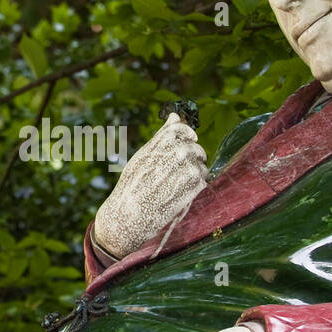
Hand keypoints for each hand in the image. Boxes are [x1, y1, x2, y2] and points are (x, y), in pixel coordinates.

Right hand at [93, 112, 207, 258]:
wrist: (128, 216)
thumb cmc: (132, 186)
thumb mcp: (142, 157)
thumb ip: (161, 136)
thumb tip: (175, 115)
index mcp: (161, 143)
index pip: (182, 129)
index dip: (187, 134)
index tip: (186, 141)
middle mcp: (176, 153)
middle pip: (195, 148)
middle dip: (192, 157)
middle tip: (181, 170)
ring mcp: (188, 170)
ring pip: (201, 165)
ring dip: (195, 173)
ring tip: (178, 184)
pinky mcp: (194, 188)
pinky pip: (203, 180)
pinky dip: (196, 186)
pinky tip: (181, 193)